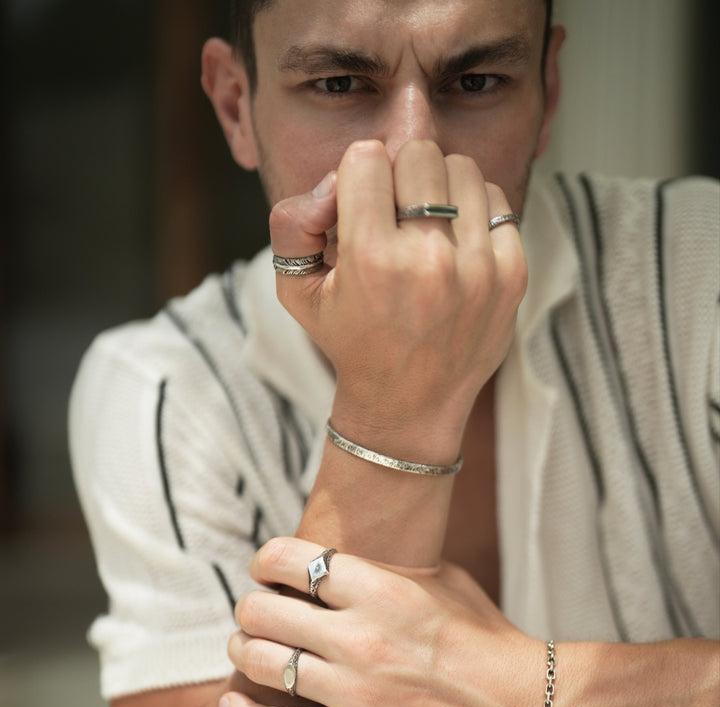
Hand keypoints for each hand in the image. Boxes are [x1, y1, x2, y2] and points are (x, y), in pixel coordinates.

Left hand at [222, 538, 542, 706]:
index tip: (265, 570)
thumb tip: (333, 557)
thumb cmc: (484, 638)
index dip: (265, 560)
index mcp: (382, 590)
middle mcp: (362, 638)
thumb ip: (384, 567)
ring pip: (259, 663)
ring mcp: (357, 694)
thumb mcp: (442, 581)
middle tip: (257, 614)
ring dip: (242, 653)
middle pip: (263, 611)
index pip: (290, 558)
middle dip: (251, 608)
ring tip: (248, 651)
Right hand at [270, 139, 527, 458]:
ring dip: (440, 189)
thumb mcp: (296, 290)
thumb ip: (293, 222)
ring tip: (426, 228)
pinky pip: (497, 200)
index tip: (360, 209)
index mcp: (372, 262)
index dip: (357, 177)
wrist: (409, 405)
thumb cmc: (350, 340)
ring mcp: (479, 269)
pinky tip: (455, 246)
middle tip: (394, 215)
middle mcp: (429, 262)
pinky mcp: (514, 275)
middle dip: (399, 175)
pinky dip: (474, 213)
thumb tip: (335, 182)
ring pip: (462, 168)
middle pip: (419, 152)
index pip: (367, 157)